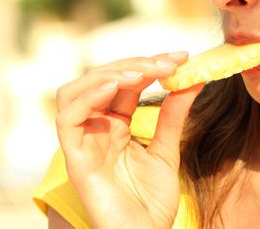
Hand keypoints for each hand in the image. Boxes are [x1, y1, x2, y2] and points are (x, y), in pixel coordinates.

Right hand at [55, 52, 202, 228]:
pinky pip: (67, 118)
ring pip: (75, 90)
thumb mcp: (167, 149)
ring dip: (108, 74)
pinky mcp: (75, 158)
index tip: (181, 58)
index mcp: (115, 125)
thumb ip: (173, 115)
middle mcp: (95, 128)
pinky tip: (116, 87)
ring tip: (142, 71)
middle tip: (168, 63)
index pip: (124, 82)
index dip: (149, 64)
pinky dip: (88, 97)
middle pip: (101, 80)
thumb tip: (192, 78)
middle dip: (135, 65)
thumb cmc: (152, 201)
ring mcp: (83, 142)